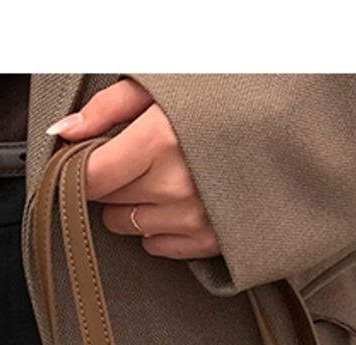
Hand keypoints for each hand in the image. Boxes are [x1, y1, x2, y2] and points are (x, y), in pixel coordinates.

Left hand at [46, 79, 221, 261]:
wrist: (291, 132)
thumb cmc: (227, 102)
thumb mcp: (163, 87)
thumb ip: (108, 109)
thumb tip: (65, 131)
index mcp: (160, 140)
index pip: (92, 177)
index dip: (81, 170)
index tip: (86, 161)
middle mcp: (175, 187)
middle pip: (109, 204)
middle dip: (113, 183)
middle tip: (136, 160)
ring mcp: (194, 219)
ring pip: (130, 227)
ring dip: (135, 206)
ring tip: (161, 178)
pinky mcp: (211, 242)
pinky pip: (159, 247)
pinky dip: (159, 227)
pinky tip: (178, 201)